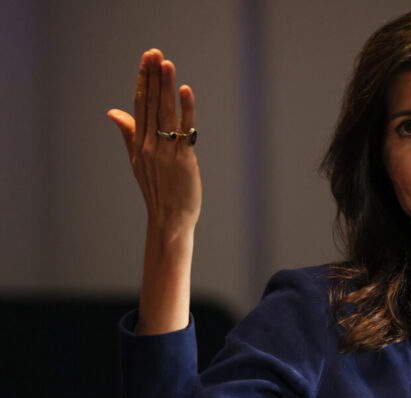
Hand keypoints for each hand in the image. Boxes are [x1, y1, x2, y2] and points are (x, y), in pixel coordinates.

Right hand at [106, 49, 197, 333]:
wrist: (169, 220)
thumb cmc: (158, 190)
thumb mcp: (138, 160)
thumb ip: (129, 133)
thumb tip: (113, 112)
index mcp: (138, 143)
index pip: (139, 105)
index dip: (143, 81)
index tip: (146, 59)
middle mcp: (149, 145)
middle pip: (150, 105)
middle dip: (152, 77)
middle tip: (154, 52)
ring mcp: (166, 152)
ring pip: (165, 113)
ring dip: (165, 87)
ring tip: (166, 63)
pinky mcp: (184, 160)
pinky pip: (184, 130)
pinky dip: (186, 111)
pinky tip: (186, 91)